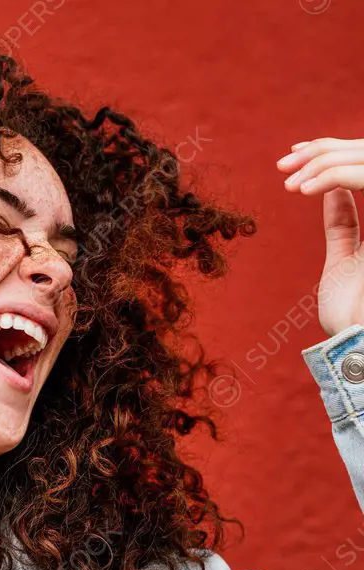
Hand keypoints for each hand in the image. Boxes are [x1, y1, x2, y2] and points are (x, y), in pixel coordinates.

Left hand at [277, 137, 363, 335]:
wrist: (361, 345)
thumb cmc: (352, 313)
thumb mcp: (346, 258)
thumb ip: (344, 223)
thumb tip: (332, 190)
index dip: (336, 153)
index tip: (297, 153)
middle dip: (324, 151)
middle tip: (285, 160)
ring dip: (325, 162)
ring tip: (291, 181)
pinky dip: (336, 177)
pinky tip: (305, 190)